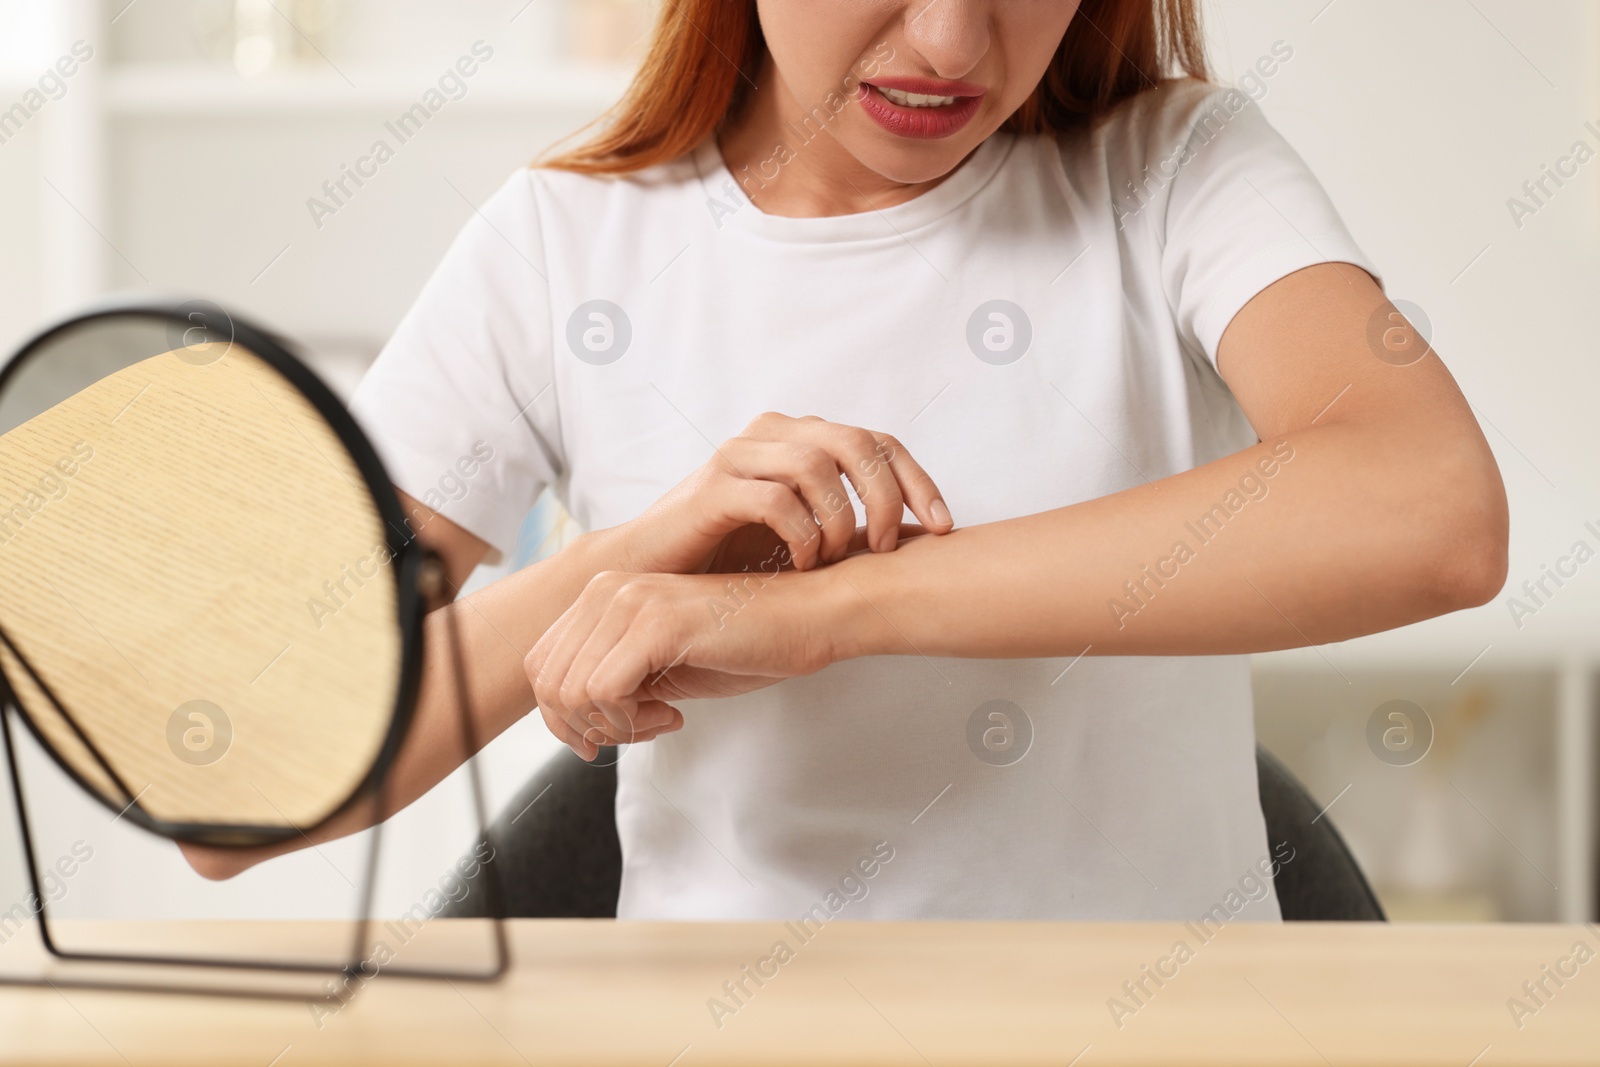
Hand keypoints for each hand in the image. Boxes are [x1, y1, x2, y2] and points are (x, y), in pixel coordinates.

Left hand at [524, 569, 843, 760]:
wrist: (811, 618)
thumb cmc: (747, 645)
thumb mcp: (664, 668)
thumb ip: (616, 683)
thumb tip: (574, 724)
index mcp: (604, 595)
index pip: (542, 666)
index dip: (565, 718)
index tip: (612, 736)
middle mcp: (608, 589)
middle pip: (547, 683)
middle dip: (588, 727)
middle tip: (644, 730)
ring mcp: (629, 602)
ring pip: (570, 691)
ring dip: (614, 726)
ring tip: (663, 720)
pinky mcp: (656, 624)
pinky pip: (604, 691)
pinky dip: (632, 721)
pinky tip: (674, 715)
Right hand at [611, 412, 952, 575]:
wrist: (652, 572)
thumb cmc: (730, 555)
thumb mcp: (803, 532)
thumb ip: (846, 518)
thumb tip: (920, 534)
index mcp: (800, 438)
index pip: (878, 441)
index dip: (918, 480)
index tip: (944, 527)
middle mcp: (773, 434)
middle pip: (856, 442)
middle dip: (886, 497)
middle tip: (889, 546)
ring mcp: (740, 457)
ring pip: (817, 465)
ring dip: (840, 518)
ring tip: (834, 559)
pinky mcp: (712, 489)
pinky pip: (775, 499)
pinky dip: (802, 535)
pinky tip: (802, 565)